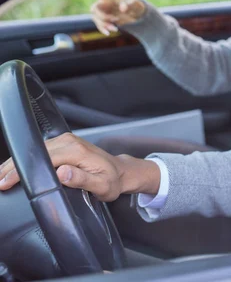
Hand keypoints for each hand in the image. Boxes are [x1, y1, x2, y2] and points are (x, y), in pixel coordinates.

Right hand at [0, 133, 159, 200]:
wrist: (121, 172)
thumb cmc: (113, 181)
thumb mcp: (102, 186)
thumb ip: (83, 180)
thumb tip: (63, 173)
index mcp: (77, 151)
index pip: (42, 159)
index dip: (21, 172)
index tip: (6, 183)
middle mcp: (69, 142)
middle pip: (34, 153)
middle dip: (12, 167)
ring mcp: (66, 141)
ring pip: (34, 150)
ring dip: (15, 163)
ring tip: (0, 177)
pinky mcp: (63, 144)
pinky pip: (39, 151)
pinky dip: (25, 160)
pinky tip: (14, 170)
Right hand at [71, 0, 145, 35]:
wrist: (136, 15)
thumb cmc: (136, 6)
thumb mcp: (136, 4)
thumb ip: (130, 4)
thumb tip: (123, 8)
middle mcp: (103, 3)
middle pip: (94, 9)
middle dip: (103, 16)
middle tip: (116, 19)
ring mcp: (103, 12)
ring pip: (96, 18)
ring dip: (104, 24)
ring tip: (116, 29)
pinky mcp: (104, 20)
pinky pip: (99, 25)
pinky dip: (103, 29)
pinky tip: (109, 33)